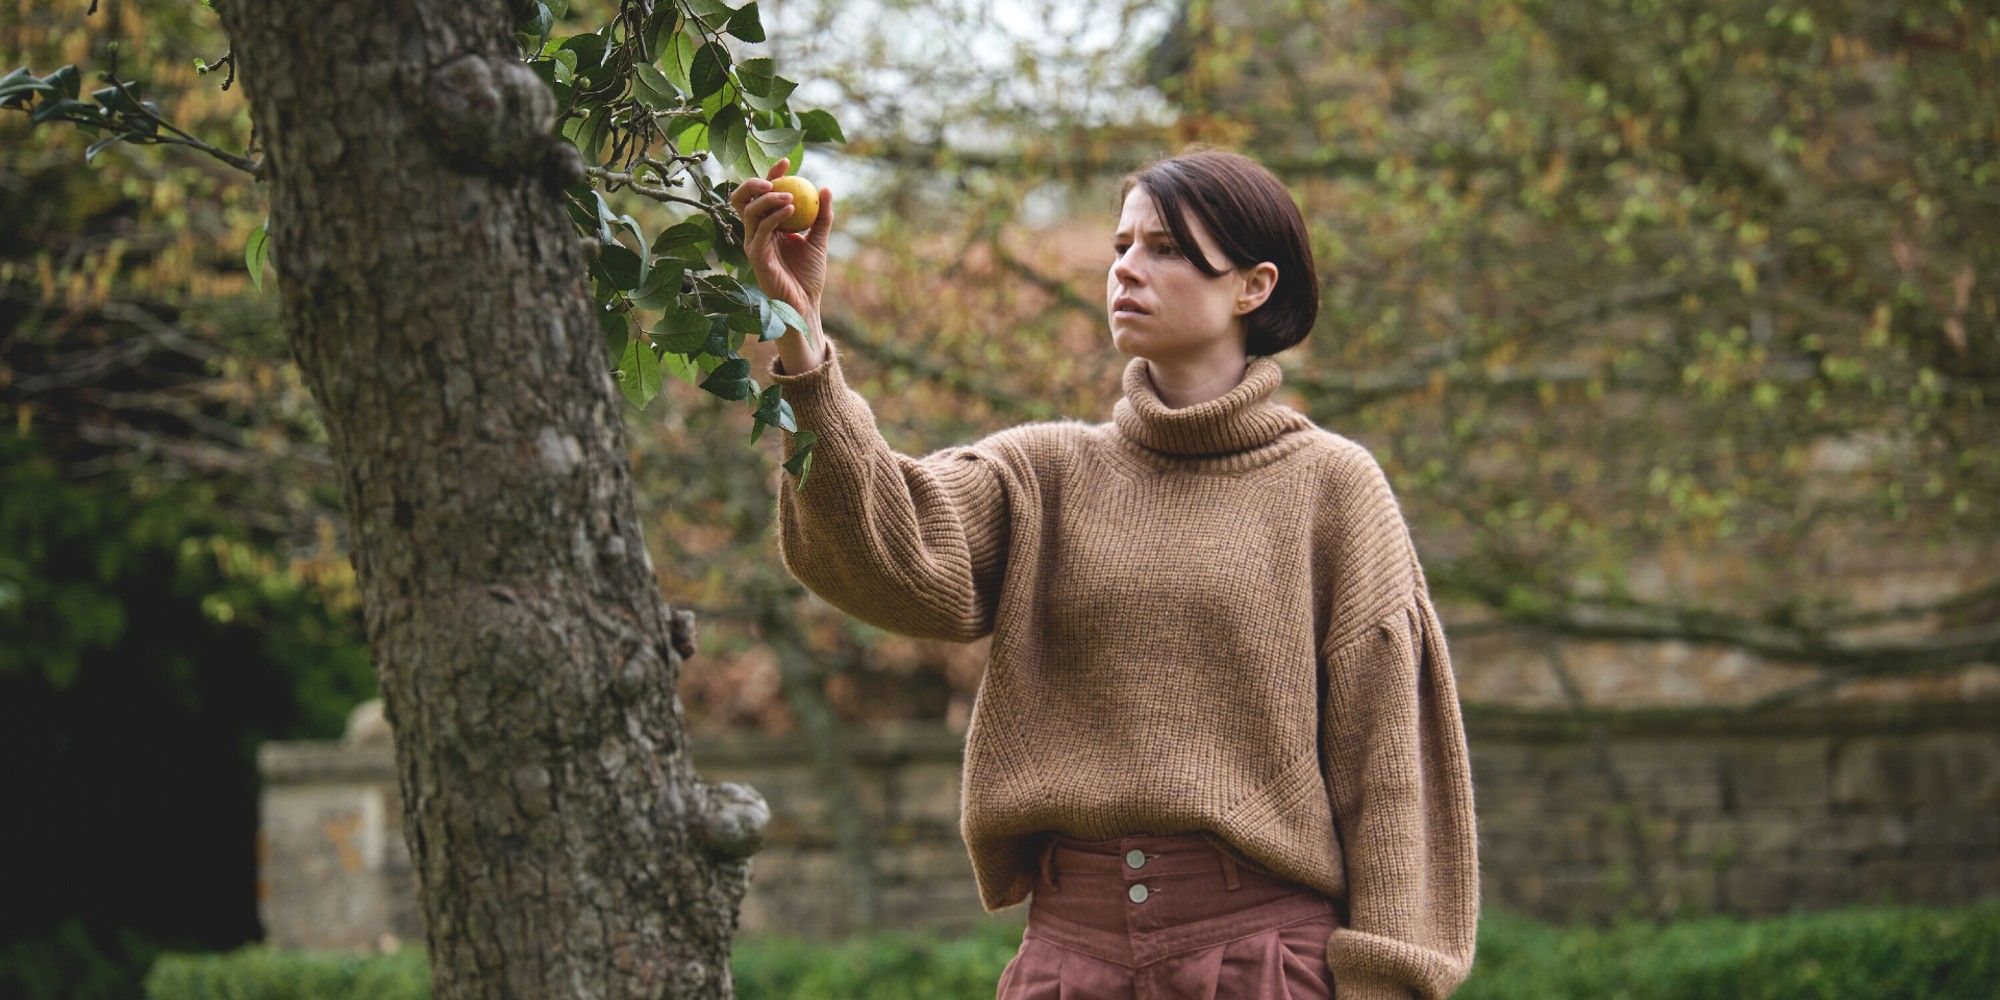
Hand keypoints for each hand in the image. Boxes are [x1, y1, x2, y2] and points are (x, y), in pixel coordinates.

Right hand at [728, 156, 832, 328]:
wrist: (805, 304)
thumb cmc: (809, 276)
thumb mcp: (819, 240)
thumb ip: (822, 216)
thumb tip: (826, 188)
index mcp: (768, 226)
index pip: (763, 195)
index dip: (771, 176)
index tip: (786, 163)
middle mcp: (756, 232)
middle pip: (743, 199)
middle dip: (754, 182)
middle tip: (775, 179)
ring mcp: (753, 243)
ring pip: (749, 210)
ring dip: (769, 198)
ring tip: (791, 197)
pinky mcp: (755, 256)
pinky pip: (761, 229)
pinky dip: (775, 216)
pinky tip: (792, 210)